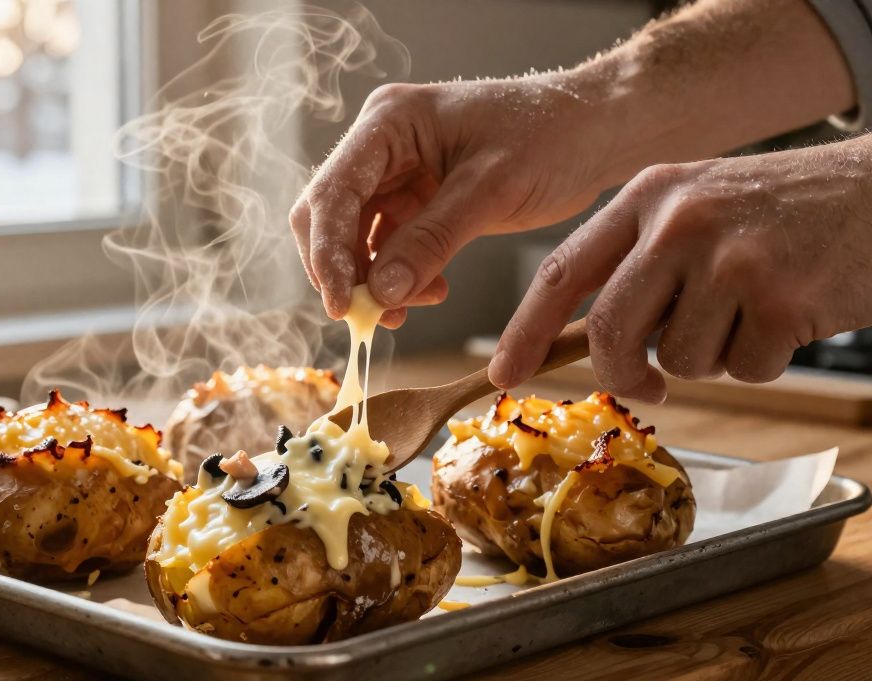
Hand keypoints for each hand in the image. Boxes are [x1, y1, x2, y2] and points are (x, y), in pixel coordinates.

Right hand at [289, 76, 628, 326]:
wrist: (596, 130)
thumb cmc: (552, 137)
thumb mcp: (491, 190)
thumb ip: (430, 241)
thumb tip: (378, 293)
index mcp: (388, 122)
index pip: (331, 193)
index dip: (326, 253)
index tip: (342, 305)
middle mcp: (380, 145)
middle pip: (328, 217)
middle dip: (346, 270)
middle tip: (374, 315)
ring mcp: (395, 173)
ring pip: (353, 239)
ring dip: (374, 280)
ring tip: (416, 304)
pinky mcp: (414, 200)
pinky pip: (386, 247)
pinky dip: (397, 277)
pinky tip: (428, 294)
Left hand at [491, 137, 871, 401]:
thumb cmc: (784, 211)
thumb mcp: (696, 206)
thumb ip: (639, 259)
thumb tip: (584, 339)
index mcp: (647, 196)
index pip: (562, 271)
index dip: (524, 329)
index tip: (503, 372)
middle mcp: (678, 222)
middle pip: (609, 330)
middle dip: (623, 372)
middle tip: (650, 386)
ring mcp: (728, 258)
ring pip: (681, 359)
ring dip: (715, 356)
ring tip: (753, 309)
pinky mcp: (778, 297)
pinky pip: (744, 368)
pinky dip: (765, 359)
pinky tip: (790, 314)